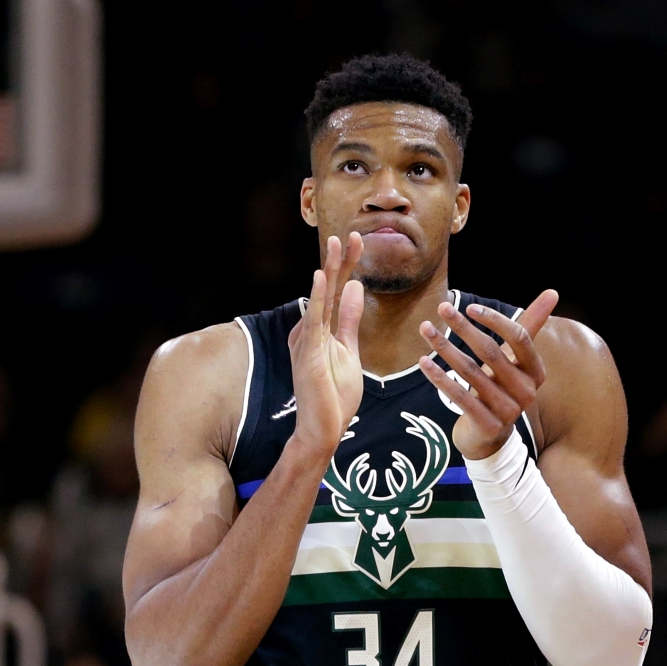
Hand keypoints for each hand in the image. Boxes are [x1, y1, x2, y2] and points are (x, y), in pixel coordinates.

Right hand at [288, 233, 365, 459]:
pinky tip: (322, 276)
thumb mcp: (349, 351)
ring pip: (321, 298)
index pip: (337, 291)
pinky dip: (318, 297)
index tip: (360, 241)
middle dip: (340, 260)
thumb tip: (355, 288)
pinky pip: (314, 320)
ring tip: (335, 243)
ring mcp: (306, 341)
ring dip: (329, 269)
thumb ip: (349, 320)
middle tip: (351, 233)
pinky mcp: (307, 353)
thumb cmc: (334, 397)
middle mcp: (309, 330)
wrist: (325, 430)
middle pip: (328, 289)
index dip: (348, 265)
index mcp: (319, 329)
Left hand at [418, 289, 558, 459]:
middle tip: (442, 308)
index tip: (469, 307)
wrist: (490, 436)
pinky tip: (423, 362)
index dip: (495, 320)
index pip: (519, 338)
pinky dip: (440, 378)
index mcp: (536, 372)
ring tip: (426, 329)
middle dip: (463, 327)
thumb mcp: (516, 359)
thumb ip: (530, 326)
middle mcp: (527, 392)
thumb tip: (553, 291)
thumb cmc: (502, 387)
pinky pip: (460, 396)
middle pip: (491, 352)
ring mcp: (508, 411)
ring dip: (445, 347)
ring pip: (471, 372)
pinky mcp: (487, 425)